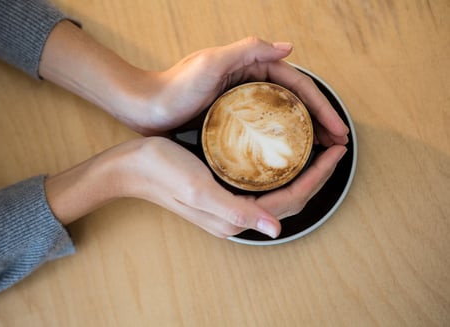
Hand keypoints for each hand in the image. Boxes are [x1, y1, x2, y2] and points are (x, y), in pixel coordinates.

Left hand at [40, 24, 347, 144]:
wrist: (143, 107)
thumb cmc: (172, 86)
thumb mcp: (210, 63)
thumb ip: (247, 50)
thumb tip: (288, 47)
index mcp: (250, 67)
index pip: (297, 85)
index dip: (320, 106)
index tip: (337, 128)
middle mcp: (248, 83)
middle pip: (294, 102)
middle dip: (319, 121)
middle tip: (337, 144)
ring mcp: (240, 103)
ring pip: (281, 117)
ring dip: (303, 133)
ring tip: (320, 153)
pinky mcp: (229, 121)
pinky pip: (263, 131)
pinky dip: (279, 141)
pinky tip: (286, 157)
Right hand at [46, 137, 345, 238]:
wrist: (131, 166)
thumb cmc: (161, 171)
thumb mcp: (199, 188)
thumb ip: (237, 211)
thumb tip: (275, 229)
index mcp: (233, 217)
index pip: (289, 200)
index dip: (317, 177)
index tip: (334, 151)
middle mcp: (235, 214)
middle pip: (290, 198)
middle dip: (317, 175)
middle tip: (335, 148)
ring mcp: (229, 203)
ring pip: (279, 191)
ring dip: (303, 172)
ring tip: (319, 150)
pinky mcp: (222, 190)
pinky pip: (263, 184)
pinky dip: (282, 171)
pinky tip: (285, 154)